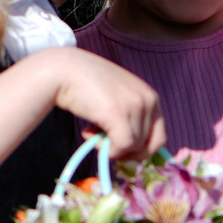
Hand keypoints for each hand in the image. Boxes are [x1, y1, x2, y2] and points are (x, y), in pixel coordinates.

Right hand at [48, 50, 165, 161]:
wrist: (64, 70)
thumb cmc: (88, 84)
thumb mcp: (119, 97)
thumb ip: (130, 116)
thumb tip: (134, 151)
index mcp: (151, 96)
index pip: (159, 137)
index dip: (139, 149)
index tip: (119, 148)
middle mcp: (148, 99)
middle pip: (148, 146)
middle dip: (126, 152)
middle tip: (104, 143)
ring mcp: (135, 106)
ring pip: (132, 148)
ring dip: (109, 146)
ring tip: (90, 129)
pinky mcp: (119, 114)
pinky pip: (121, 147)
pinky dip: (105, 149)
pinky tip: (86, 132)